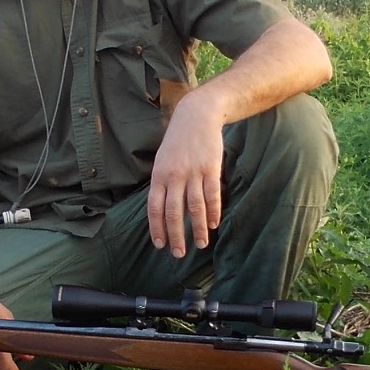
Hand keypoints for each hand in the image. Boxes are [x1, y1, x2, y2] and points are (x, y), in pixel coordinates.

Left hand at [147, 93, 225, 257]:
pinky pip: (212, 196)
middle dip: (176, 236)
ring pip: (195, 208)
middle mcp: (174, 176)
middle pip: (174, 212)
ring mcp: (193, 173)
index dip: (157, 228)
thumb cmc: (178, 141)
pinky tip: (214, 224)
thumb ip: (162, 183)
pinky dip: (213, 212)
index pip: (154, 208)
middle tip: (178, 253)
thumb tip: (161, 209)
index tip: (160, 245)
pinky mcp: (211, 169)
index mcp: (159, 175)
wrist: (197, 116)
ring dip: (198, 229)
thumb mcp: (162, 160)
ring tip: (201, 244)